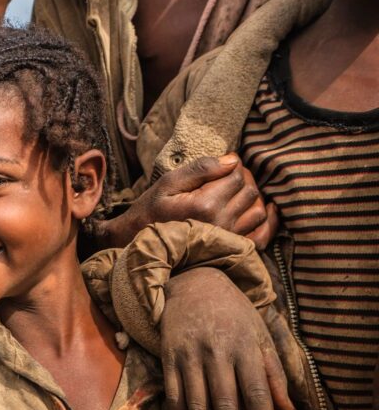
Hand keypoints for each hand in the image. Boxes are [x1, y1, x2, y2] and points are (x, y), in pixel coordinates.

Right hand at [102, 154, 278, 249]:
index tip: (222, 163)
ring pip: (258, 210)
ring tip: (236, 190)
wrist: (143, 244)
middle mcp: (221, 223)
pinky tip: (264, 210)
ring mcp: (228, 238)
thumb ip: (201, 169)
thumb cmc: (151, 211)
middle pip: (249, 191)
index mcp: (205, 204)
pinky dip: (267, 221)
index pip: (236, 175)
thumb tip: (233, 160)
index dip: (232, 165)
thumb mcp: (168, 183)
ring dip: (252, 196)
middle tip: (227, 175)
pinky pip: (261, 235)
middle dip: (243, 177)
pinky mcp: (231, 249)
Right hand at [160, 268, 293, 409]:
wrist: (194, 285)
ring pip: (198, 407)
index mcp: (244, 346)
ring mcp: (188, 355)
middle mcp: (215, 351)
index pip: (256, 396)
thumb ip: (275, 374)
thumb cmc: (234, 314)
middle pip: (226, 407)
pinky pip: (174, 398)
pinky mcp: (168, 357)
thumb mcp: (261, 335)